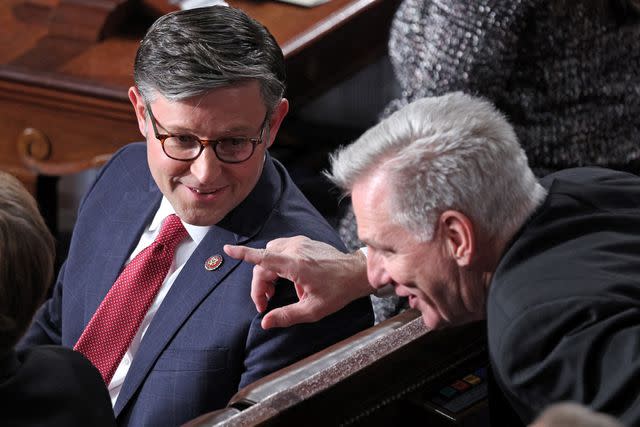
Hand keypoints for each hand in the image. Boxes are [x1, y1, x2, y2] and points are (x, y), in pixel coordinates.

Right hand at [224, 236, 371, 328]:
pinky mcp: (304, 242)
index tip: (228, 249)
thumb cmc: (338, 291)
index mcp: (296, 265)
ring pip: (270, 254)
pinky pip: (281, 250)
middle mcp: (296, 249)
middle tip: (264, 304)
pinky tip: (286, 280)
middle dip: (259, 284)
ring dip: (266, 273)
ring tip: (273, 293)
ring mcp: (300, 243)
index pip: (264, 257)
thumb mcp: (313, 310)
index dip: (244, 254)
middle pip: (264, 263)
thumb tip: (266, 323)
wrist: (357, 273)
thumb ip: (287, 316)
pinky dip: (276, 264)